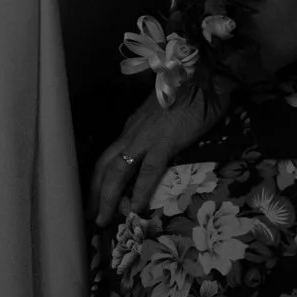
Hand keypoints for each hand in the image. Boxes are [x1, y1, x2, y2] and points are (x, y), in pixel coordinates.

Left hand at [89, 85, 227, 226]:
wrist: (205, 77)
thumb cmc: (189, 91)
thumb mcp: (162, 112)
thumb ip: (155, 129)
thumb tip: (154, 148)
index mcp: (133, 126)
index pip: (109, 156)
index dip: (100, 178)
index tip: (97, 198)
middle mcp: (132, 133)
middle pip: (104, 166)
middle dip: (94, 192)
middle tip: (91, 216)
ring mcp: (146, 138)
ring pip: (117, 171)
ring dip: (107, 197)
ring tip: (103, 219)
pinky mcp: (165, 142)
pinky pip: (148, 172)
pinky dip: (139, 192)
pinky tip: (135, 209)